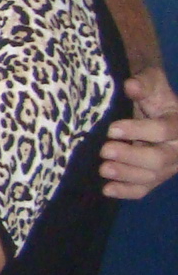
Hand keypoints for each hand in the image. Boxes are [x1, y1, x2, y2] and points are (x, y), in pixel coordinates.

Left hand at [103, 68, 177, 199]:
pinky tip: (107, 190)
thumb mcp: (150, 83)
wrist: (152, 108)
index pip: (163, 131)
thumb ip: (144, 84)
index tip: (112, 129)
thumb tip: (131, 85)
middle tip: (105, 150)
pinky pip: (143, 189)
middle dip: (131, 156)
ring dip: (126, 175)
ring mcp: (167, 166)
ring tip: (103, 169)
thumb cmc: (150, 94)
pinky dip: (126, 191)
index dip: (138, 131)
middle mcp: (177, 149)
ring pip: (151, 177)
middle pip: (159, 159)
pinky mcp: (154, 177)